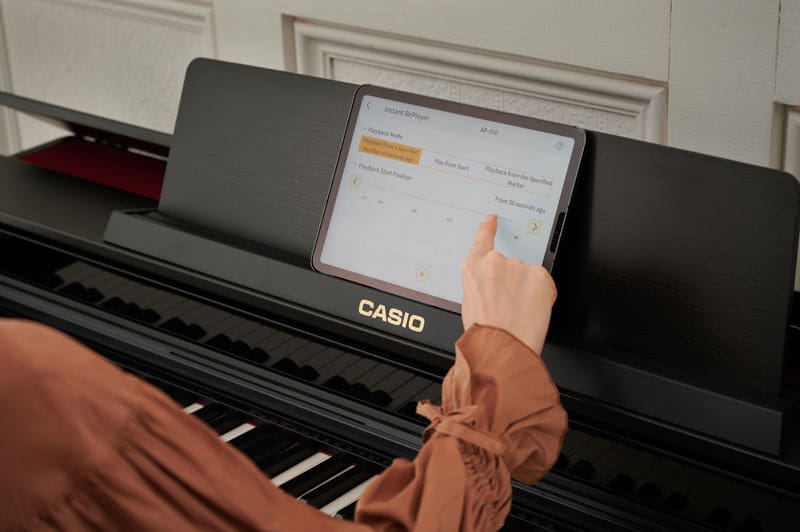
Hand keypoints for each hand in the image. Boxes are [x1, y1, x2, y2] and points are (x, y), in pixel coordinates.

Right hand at [460, 214, 556, 354]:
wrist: (501, 347)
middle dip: (513, 283)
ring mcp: (517, 266)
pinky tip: (531, 311)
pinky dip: (541, 296)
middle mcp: (494, 261)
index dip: (488, 227)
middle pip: (509, 266)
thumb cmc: (483, 333)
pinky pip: (543, 284)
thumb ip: (481, 285)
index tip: (493, 219)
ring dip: (527, 291)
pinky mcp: (539, 275)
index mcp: (472, 267)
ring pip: (528, 276)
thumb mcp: (469, 304)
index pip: (482, 238)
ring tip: (518, 313)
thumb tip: (494, 287)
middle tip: (509, 307)